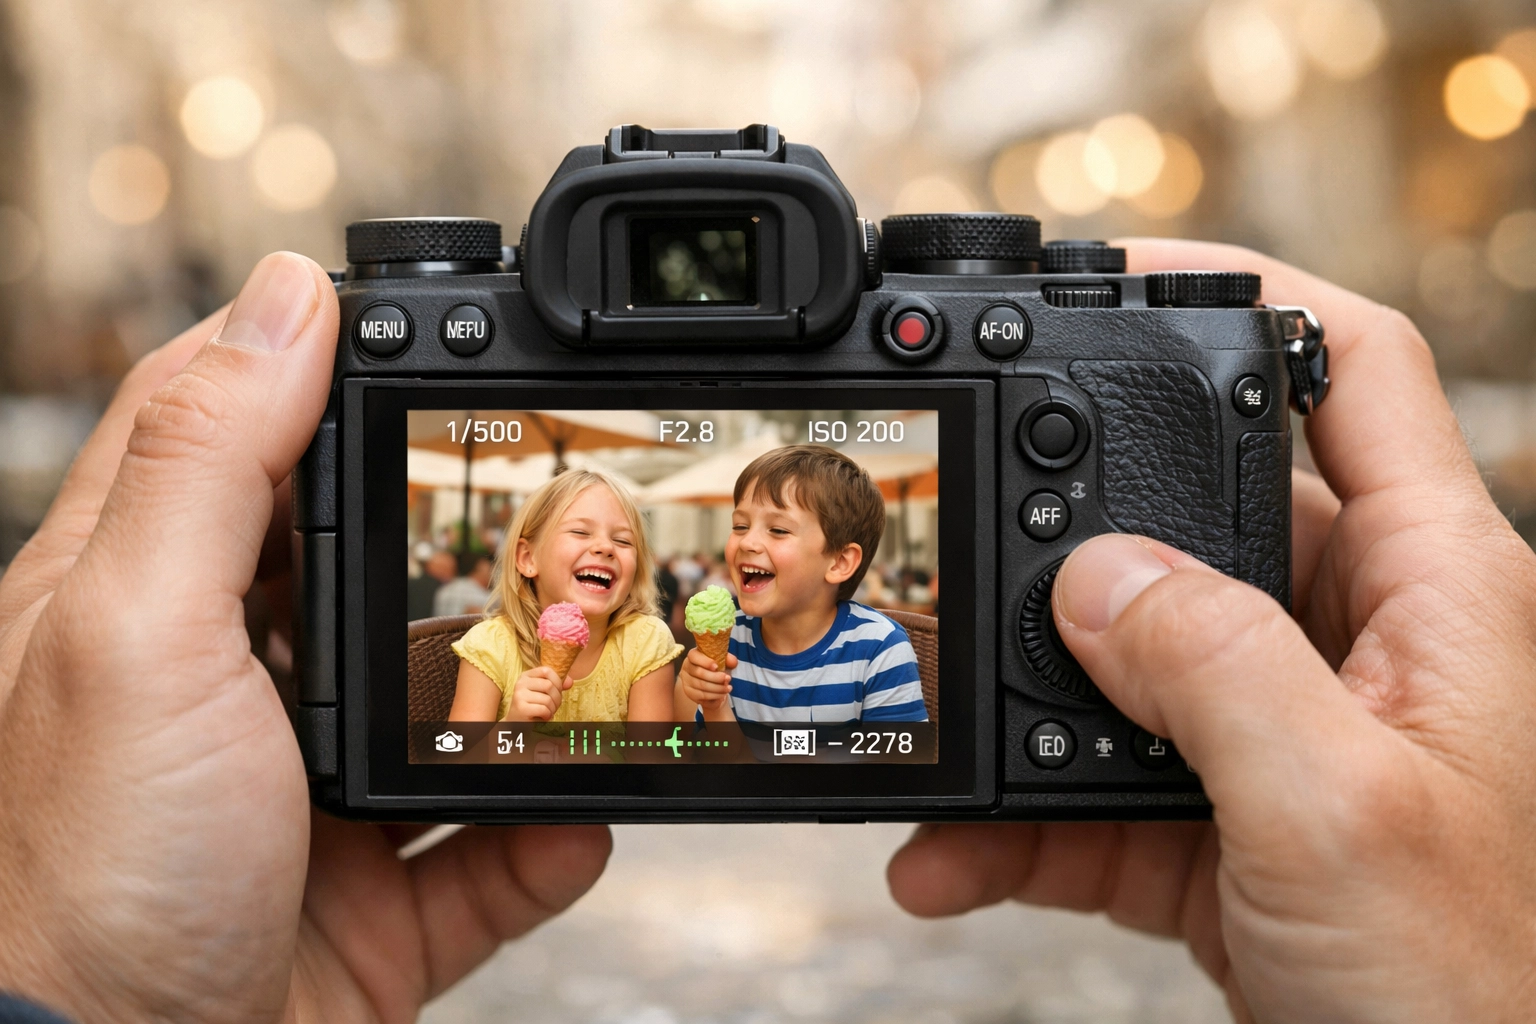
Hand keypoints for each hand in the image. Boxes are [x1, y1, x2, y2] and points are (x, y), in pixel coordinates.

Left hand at [0, 253, 610, 1022]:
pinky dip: (548, 839)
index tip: (424, 335)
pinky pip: (492, 859)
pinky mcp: (376, 904)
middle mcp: (238, 692)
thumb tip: (285, 295)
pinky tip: (583, 817)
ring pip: (453, 719)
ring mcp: (314, 802)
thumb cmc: (83, 873)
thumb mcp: (139, 634)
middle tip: (563, 522)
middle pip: (375, 573)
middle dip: (470, 550)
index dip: (322, 373)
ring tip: (604, 671)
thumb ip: (214, 465)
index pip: (238, 437)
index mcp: (159, 603)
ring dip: (532, 702)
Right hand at [507, 665, 570, 721]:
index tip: (557, 691)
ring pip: (547, 699)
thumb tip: (570, 682)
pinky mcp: (521, 708)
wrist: (517, 723)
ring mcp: (519, 695)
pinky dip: (547, 715)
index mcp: (526, 676)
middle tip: (553, 706)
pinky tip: (543, 717)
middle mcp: (521, 683)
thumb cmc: (533, 706)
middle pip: (549, 685)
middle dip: (557, 698)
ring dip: (552, 709)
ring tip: (548, 712)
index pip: (546, 670)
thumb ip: (556, 685)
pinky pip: (544, 709)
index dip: (557, 681)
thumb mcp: (543, 692)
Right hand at [678, 647, 733, 711]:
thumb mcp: (723, 662)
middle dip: (715, 677)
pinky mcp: (689, 693)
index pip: (694, 656)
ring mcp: (686, 681)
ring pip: (701, 685)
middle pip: (699, 672)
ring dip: (717, 687)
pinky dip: (714, 695)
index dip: (705, 661)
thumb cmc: (717, 669)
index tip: (716, 666)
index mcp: (693, 656)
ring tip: (728, 687)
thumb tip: (733, 661)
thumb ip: (728, 659)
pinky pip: (702, 695)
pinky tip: (723, 693)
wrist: (713, 685)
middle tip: (728, 678)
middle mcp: (687, 667)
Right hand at [888, 239, 1535, 1021]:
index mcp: (1435, 596)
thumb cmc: (1479, 999)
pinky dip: (1014, 819)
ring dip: (1022, 704)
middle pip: (1202, 514)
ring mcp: (1279, 733)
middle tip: (972, 516)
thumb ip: (1213, 670)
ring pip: (1125, 664)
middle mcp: (1356, 645)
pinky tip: (954, 851)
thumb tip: (1092, 574)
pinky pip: (1095, 785)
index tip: (1129, 274)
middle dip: (1078, 525)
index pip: (1356, 375)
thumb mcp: (1337, 813)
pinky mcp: (1222, 823)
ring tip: (945, 737)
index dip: (1255, 292)